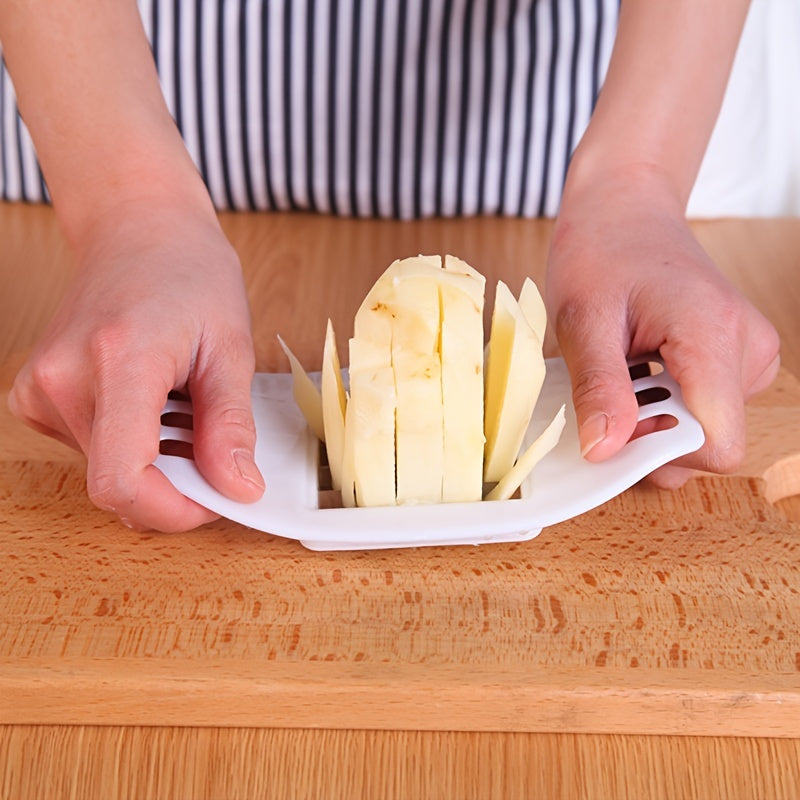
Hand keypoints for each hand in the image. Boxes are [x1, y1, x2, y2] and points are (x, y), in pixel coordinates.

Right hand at [8, 201, 264, 530]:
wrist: (138, 229)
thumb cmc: (189, 272)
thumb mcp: (231, 348)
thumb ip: (230, 426)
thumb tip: (239, 489)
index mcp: (118, 360)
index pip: (123, 480)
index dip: (174, 510)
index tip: (215, 499)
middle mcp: (64, 379)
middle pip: (119, 483)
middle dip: (178, 481)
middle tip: (213, 439)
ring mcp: (42, 389)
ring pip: (108, 471)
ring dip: (158, 458)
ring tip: (184, 405)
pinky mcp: (38, 397)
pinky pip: (94, 450)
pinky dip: (135, 443)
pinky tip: (157, 403)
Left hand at [547, 165, 780, 486]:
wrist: (626, 209)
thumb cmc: (602, 251)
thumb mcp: (582, 320)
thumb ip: (598, 388)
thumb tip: (604, 450)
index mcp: (713, 334)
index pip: (716, 444)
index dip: (660, 451)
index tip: (615, 426)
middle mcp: (748, 347)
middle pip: (710, 442)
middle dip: (652, 433)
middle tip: (611, 388)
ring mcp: (750, 352)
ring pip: (707, 428)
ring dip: (656, 415)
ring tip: (625, 367)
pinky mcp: (739, 356)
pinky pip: (706, 408)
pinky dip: (667, 401)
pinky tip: (642, 366)